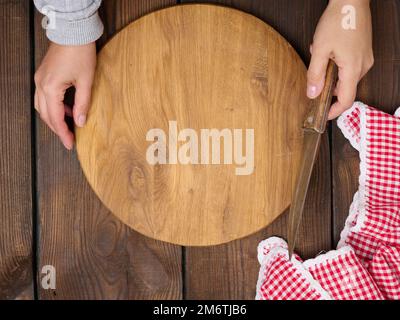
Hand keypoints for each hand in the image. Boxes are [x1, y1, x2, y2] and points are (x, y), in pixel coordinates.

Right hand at [34, 42, 96, 149]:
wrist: (73, 32)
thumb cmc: (80, 53)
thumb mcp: (86, 81)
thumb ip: (83, 104)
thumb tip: (81, 122)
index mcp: (50, 88)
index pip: (56, 118)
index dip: (63, 133)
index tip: (70, 144)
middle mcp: (41, 85)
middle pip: (46, 115)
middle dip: (58, 129)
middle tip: (70, 140)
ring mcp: (40, 79)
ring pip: (43, 107)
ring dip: (55, 118)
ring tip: (70, 126)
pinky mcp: (43, 75)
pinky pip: (45, 97)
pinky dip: (54, 107)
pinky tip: (68, 109)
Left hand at [308, 0, 373, 118]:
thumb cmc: (338, 20)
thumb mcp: (320, 50)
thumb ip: (315, 74)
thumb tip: (312, 93)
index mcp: (353, 69)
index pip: (346, 100)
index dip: (334, 111)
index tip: (323, 115)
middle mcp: (363, 66)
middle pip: (345, 89)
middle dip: (327, 85)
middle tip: (315, 75)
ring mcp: (365, 58)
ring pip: (345, 77)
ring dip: (330, 72)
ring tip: (321, 55)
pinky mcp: (363, 52)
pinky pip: (348, 66)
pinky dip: (335, 64)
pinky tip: (328, 50)